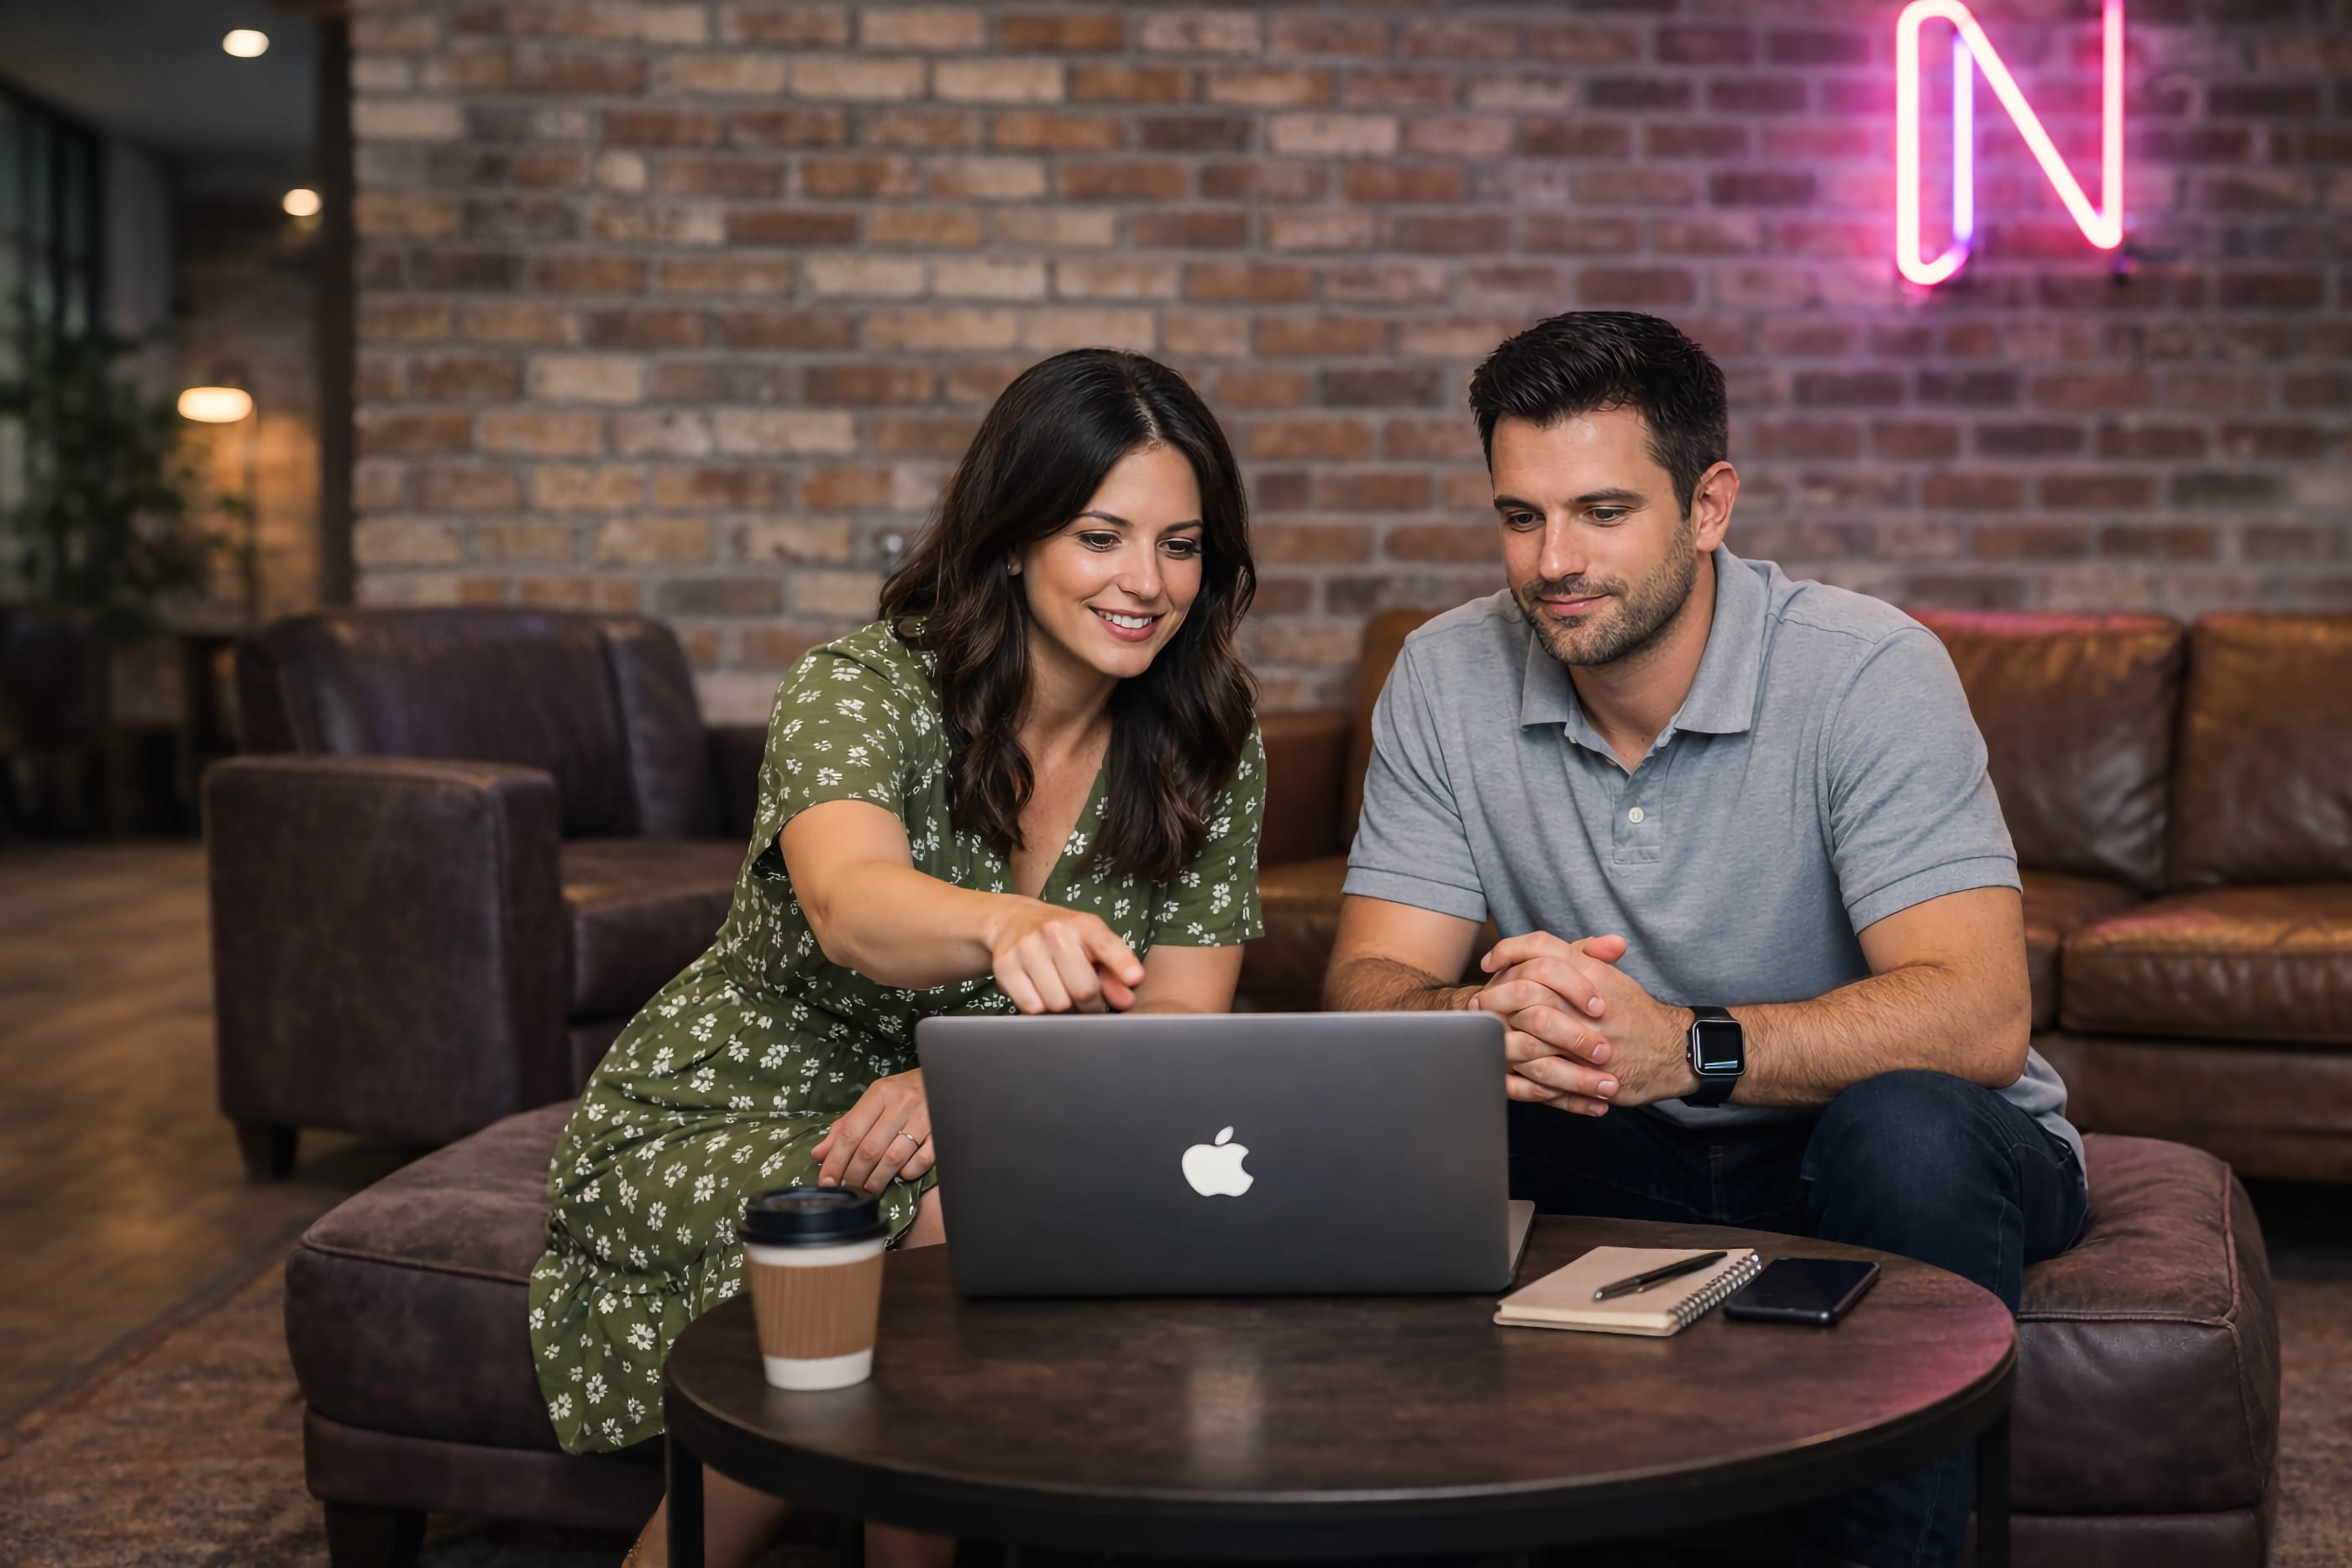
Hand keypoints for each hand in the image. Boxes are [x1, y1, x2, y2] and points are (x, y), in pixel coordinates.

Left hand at [812, 1069, 934, 1192]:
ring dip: (877, 1180)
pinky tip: (900, 1176)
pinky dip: (908, 1172)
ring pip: (894, 1158)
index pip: (851, 1131)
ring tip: (866, 1191)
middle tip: (846, 1191)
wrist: (944, 1078)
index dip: (836, 1160)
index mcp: (880, 1093)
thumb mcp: (873, 1100)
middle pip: (870, 1148)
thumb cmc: (904, 1092)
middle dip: (854, 1175)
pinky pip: (922, 1160)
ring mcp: (924, 1117)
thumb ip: (846, 1125)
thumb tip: (819, 1154)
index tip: (827, 1181)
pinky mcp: (942, 1132)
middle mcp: (902, 1103)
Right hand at [983, 897, 1144, 1013]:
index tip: (1135, 978)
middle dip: (1090, 1004)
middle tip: (1087, 1000)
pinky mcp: (1005, 966)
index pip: (1106, 946)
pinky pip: (1031, 1007)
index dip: (1122, 964)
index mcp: (1084, 925)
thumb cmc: (1063, 937)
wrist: (1013, 920)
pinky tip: (1041, 993)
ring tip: (1062, 992)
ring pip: (1057, 1004)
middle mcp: (1054, 932)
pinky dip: (1040, 1009)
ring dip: (1064, 1008)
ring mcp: (1027, 948)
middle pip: (1084, 990)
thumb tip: (1125, 1000)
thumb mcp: (1092, 943)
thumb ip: (1114, 971)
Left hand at [1480, 932, 1699, 1108]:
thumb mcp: (1610, 977)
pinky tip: (1503, 1068)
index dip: (1508, 950)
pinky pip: (1540, 1075)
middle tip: (1476, 1003)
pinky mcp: (1586, 1075)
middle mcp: (1586, 1004)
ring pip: (1527, 1035)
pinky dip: (1517, 1074)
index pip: (1542, 949)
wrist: (1672, 1052)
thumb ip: (1578, 957)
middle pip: (1525, 990)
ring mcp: (1586, 1041)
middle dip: (1493, 997)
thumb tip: (1537, 948)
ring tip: (1485, 1034)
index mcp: (1592, 974)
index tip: (1489, 963)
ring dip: (1500, 1035)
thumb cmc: (1636, 1013)